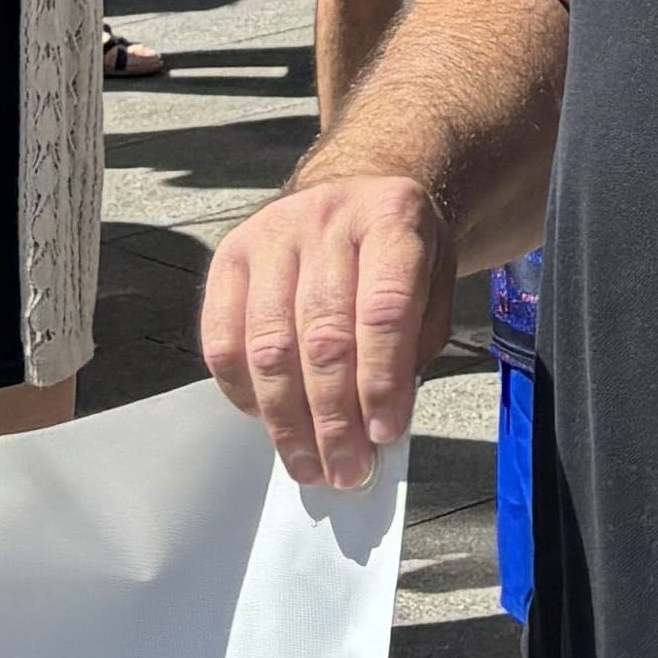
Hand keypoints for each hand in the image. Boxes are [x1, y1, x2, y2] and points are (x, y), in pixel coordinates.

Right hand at [199, 167, 457, 485]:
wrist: (356, 187)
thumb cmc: (396, 250)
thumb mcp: (434, 280)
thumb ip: (414, 343)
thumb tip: (380, 424)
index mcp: (392, 216)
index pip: (384, 309)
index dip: (382, 380)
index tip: (385, 435)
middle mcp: (327, 218)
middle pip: (323, 336)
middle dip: (335, 418)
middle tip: (347, 470)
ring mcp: (271, 233)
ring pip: (270, 345)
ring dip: (288, 419)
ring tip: (309, 464)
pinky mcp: (229, 254)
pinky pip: (223, 338)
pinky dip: (243, 391)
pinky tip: (266, 419)